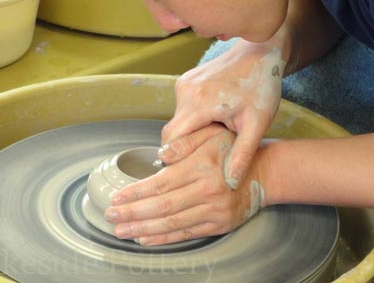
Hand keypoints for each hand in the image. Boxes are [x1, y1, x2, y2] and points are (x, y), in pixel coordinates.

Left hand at [105, 124, 271, 245]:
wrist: (262, 172)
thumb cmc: (231, 150)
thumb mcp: (210, 134)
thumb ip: (184, 143)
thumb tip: (159, 157)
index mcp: (202, 166)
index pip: (161, 182)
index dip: (136, 192)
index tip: (117, 197)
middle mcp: (207, 191)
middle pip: (162, 206)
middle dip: (133, 213)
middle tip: (111, 216)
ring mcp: (214, 211)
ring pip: (171, 223)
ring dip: (143, 229)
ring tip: (122, 230)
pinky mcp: (218, 225)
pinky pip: (186, 234)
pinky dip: (163, 238)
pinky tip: (145, 238)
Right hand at [160, 40, 285, 188]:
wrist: (260, 54)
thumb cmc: (261, 87)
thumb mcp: (257, 124)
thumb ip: (242, 154)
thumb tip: (230, 183)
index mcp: (198, 103)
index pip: (172, 142)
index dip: (177, 160)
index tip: (190, 171)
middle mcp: (185, 91)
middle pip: (172, 132)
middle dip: (186, 147)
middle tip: (206, 157)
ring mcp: (184, 83)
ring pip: (178, 120)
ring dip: (192, 131)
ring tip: (216, 135)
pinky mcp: (186, 79)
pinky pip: (183, 107)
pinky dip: (194, 117)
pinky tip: (215, 119)